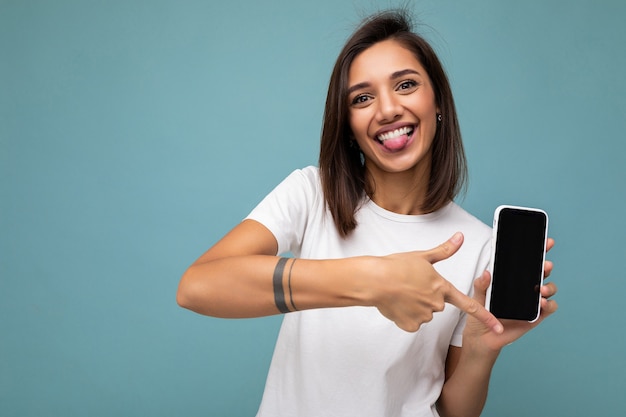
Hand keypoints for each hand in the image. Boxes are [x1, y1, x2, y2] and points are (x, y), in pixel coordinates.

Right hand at [373, 232, 503, 333]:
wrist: (375, 280)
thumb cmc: (396, 267)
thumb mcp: (423, 256)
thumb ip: (445, 250)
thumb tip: (460, 237)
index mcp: (442, 287)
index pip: (470, 305)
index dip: (487, 317)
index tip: (499, 328)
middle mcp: (436, 304)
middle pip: (437, 304)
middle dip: (427, 297)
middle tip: (411, 285)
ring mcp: (423, 316)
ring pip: (423, 313)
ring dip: (415, 306)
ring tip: (401, 293)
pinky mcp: (410, 325)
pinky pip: (412, 322)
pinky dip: (405, 315)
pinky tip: (397, 304)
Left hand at [463, 238, 557, 351]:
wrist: (481, 336)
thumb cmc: (480, 313)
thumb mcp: (478, 297)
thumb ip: (481, 285)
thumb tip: (487, 273)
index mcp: (512, 279)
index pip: (527, 262)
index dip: (538, 251)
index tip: (546, 243)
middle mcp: (525, 287)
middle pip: (541, 272)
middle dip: (546, 266)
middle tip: (546, 265)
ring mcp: (532, 301)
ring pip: (549, 289)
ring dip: (550, 286)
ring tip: (542, 289)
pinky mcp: (535, 316)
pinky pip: (549, 308)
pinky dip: (549, 304)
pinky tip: (542, 303)